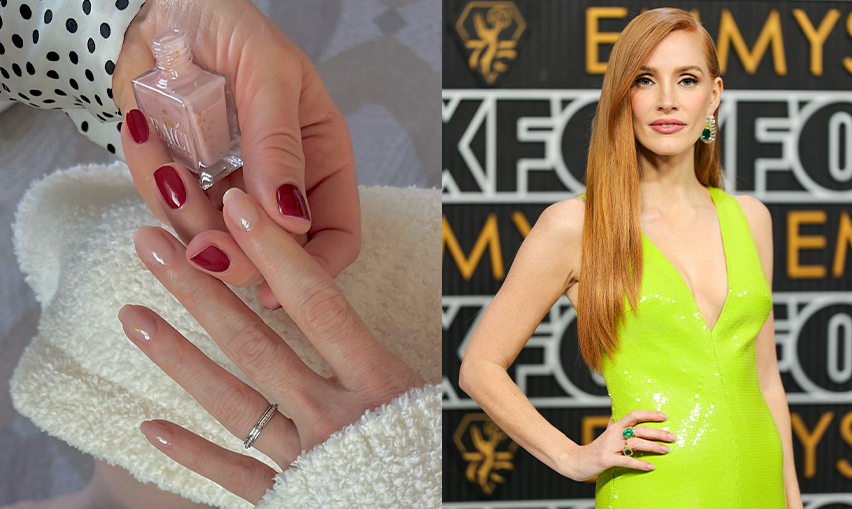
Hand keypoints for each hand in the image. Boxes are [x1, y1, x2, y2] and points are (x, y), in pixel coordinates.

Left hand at [113, 0, 359, 308]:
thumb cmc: (230, 27)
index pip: (335, 235)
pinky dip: (152, 184)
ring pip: (217, 242)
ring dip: (184, 215)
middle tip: (203, 245)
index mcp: (320, 161)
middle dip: (237, 256)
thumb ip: (280, 145)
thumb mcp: (269, 75)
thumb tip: (291, 219)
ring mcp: (231, 189)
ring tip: (165, 165)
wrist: (160, 7)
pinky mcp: (186, 185)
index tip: (276, 286)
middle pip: (273, 256)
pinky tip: (142, 136)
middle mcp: (280, 185)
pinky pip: (169, 210)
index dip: (314, 269)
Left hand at [117, 187, 422, 503]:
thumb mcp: (447, 402)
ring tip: (131, 316)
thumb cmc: (451, 464)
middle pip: (256, 344)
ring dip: (177, 358)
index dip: (277, 252)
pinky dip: (191, 451)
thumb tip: (407, 310)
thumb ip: (412, 361)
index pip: (319, 304)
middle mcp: (333, 417)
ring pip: (232, 403)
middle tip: (150, 245)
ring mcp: (305, 459)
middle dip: (200, 290)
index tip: (238, 207)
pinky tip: (148, 424)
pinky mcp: (289, 499)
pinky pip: (233, 474)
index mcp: (380, 385)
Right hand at [562, 410, 675, 481]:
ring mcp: (609, 447)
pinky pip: (626, 461)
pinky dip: (640, 463)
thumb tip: (623, 412)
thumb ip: (615, 423)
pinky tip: (651, 466)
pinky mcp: (606, 459)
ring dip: (653, 447)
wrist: (576, 461)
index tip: (664, 416)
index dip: (649, 414)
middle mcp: (613, 434)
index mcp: (615, 427)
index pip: (633, 415)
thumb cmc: (595, 448)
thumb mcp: (606, 433)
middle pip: (638, 430)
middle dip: (657, 433)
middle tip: (673, 437)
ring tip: (666, 450)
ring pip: (635, 444)